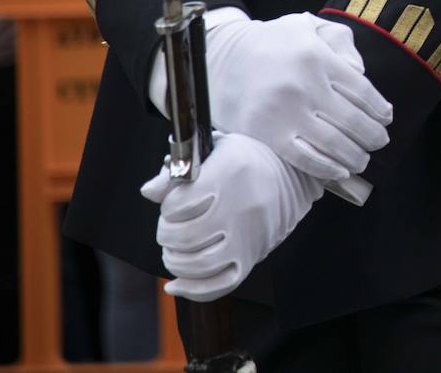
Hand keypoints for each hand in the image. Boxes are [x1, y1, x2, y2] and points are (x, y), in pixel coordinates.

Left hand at [141, 133, 322, 301]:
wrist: (291, 173)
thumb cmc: (246, 160)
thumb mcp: (215, 150)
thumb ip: (177, 171)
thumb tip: (149, 192)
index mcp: (228, 175)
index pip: (177, 205)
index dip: (167, 206)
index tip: (174, 202)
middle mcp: (240, 209)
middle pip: (184, 237)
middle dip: (167, 234)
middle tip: (171, 226)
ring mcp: (248, 237)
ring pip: (197, 264)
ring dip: (175, 260)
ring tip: (175, 249)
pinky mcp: (252, 258)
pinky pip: (219, 286)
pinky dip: (192, 290)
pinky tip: (175, 285)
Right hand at [150, 10, 393, 181]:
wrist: (219, 58)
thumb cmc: (271, 43)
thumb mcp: (306, 26)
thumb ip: (340, 42)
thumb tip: (361, 72)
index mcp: (317, 57)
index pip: (362, 90)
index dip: (379, 109)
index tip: (387, 118)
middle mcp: (304, 85)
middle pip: (352, 120)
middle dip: (372, 136)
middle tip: (379, 143)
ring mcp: (285, 112)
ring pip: (333, 143)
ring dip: (355, 156)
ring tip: (362, 159)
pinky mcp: (266, 134)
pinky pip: (305, 158)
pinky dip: (327, 168)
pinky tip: (339, 170)